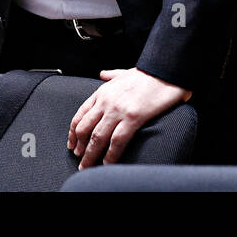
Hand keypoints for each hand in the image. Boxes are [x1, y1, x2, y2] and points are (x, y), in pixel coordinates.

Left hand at [68, 67, 189, 169]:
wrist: (165, 69)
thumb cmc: (147, 72)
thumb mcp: (124, 72)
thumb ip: (111, 75)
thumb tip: (103, 74)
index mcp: (102, 91)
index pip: (80, 115)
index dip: (73, 132)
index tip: (72, 144)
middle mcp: (106, 101)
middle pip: (85, 129)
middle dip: (80, 147)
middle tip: (79, 159)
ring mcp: (118, 110)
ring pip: (97, 138)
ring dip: (90, 155)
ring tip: (88, 166)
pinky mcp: (133, 117)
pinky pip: (117, 141)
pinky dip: (110, 155)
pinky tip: (108, 163)